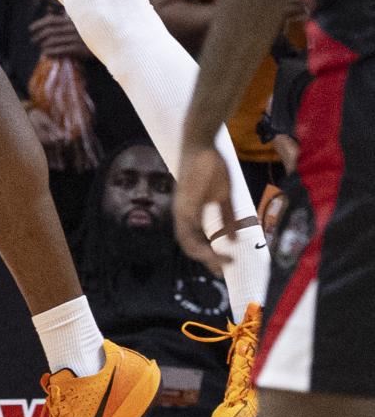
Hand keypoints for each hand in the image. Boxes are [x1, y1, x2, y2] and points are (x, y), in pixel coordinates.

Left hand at [29, 8, 90, 60]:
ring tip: (40, 48)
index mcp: (71, 20)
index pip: (51, 20)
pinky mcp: (80, 49)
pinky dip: (52, 51)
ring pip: (55, 40)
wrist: (108, 43)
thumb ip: (65, 17)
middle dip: (39, 35)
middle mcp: (73, 28)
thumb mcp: (78, 22)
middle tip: (33, 40)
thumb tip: (49, 11)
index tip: (31, 29)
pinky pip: (62, 50)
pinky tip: (46, 54)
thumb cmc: (91, 32)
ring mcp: (76, 38)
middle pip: (50, 30)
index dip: (39, 24)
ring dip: (44, 45)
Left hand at [174, 141, 233, 274]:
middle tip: (222, 272)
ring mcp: (181, 207)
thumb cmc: (212, 166)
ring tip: (220, 263)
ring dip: (204, 255)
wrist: (201, 143)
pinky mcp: (185, 201)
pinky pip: (189, 228)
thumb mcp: (223, 196)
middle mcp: (182, 213)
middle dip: (206, 261)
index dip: (207, 256)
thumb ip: (227, 217)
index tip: (222, 268)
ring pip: (186, 241)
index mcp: (189, 213)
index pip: (194, 241)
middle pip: (188, 245)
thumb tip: (234, 239)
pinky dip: (200, 241)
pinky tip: (214, 248)